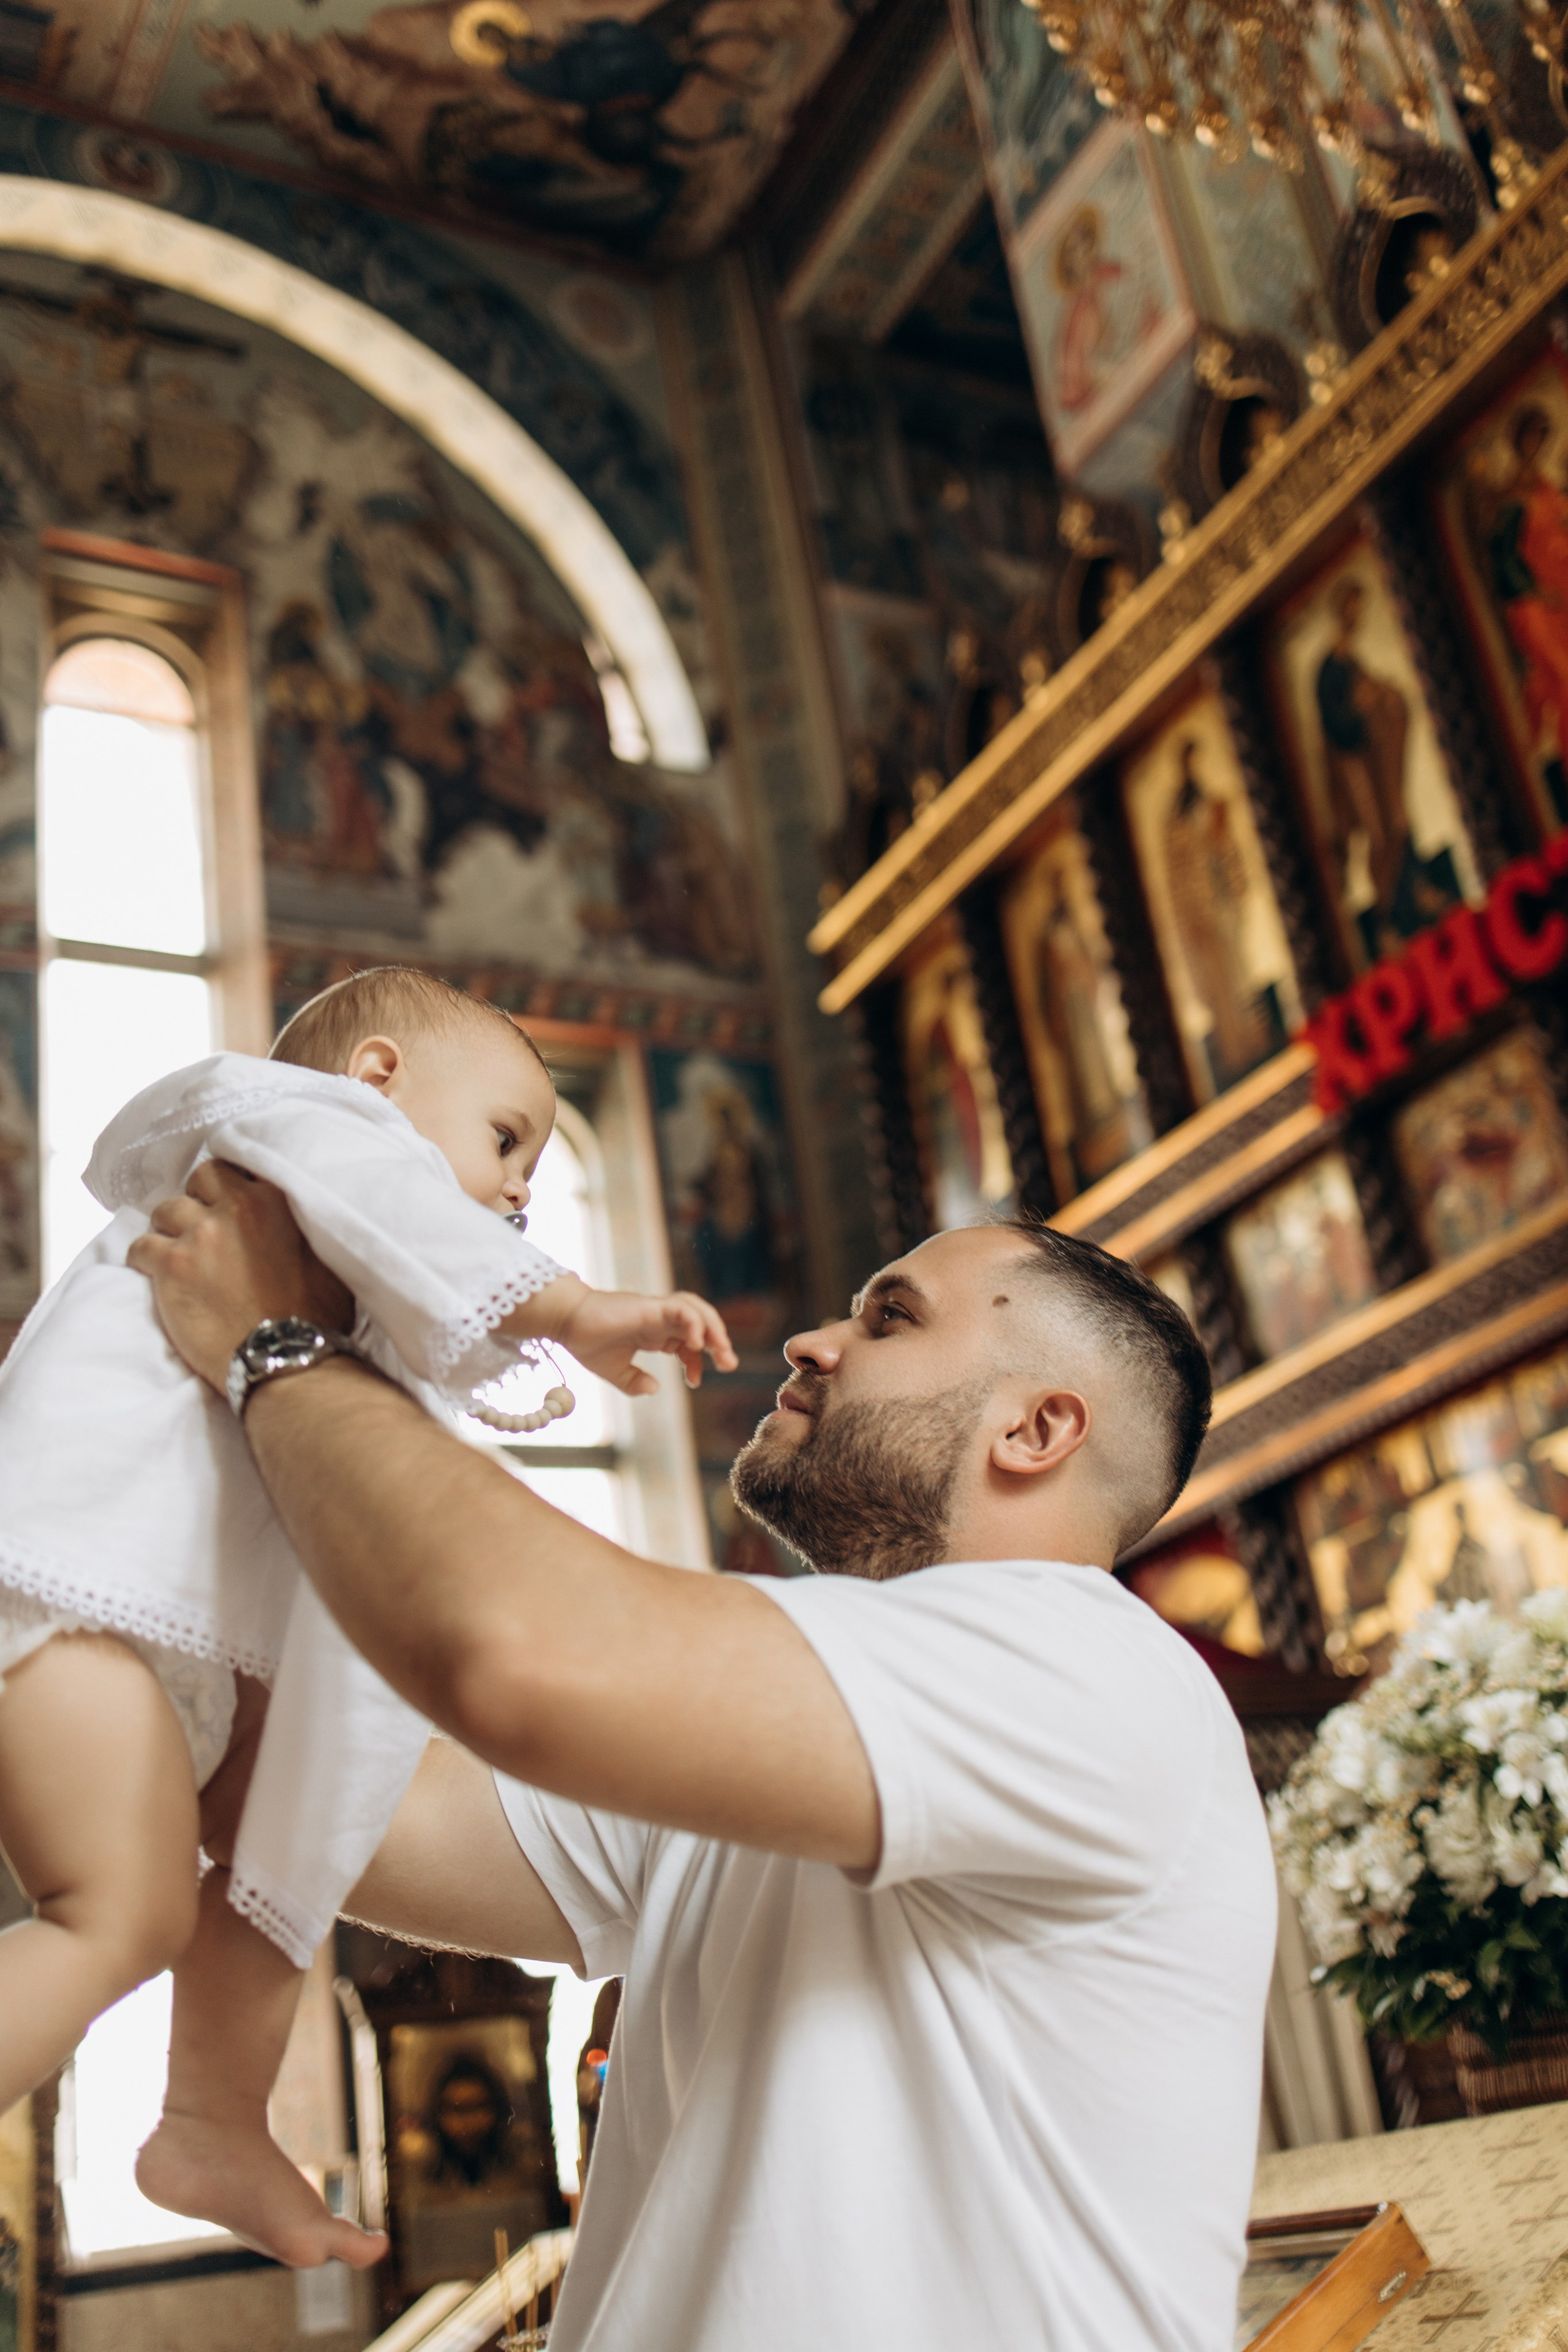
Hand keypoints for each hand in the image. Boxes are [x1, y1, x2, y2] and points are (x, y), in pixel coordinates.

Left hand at [126, 1161, 352, 1390]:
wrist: (287, 1359)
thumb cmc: (314, 1316)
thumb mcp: (327, 1254)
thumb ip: (302, 1224)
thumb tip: (294, 1218)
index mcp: (275, 1198)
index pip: (240, 1167)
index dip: (232, 1186)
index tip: (230, 1201)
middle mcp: (235, 1207)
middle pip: (201, 1178)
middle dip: (200, 1198)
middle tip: (205, 1226)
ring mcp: (200, 1234)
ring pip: (166, 1211)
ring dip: (171, 1229)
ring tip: (180, 1253)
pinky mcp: (171, 1266)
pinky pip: (140, 1248)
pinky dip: (144, 1259)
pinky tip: (155, 1273)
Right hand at [546, 1282, 736, 1395]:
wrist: (567, 1322)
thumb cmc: (586, 1341)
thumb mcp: (614, 1371)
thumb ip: (633, 1382)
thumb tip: (654, 1389)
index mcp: (655, 1332)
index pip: (689, 1341)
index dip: (697, 1361)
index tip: (694, 1382)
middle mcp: (660, 1319)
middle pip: (701, 1323)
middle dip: (718, 1343)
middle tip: (728, 1365)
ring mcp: (657, 1310)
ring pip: (697, 1309)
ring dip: (714, 1328)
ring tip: (721, 1352)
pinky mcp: (651, 1306)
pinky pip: (681, 1308)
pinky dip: (694, 1323)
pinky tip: (695, 1344)